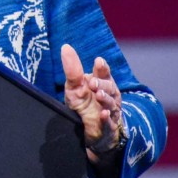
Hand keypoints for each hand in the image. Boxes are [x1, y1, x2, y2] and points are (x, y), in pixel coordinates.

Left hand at [61, 43, 123, 159]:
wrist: (89, 130)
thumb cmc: (83, 103)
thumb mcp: (75, 86)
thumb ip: (72, 69)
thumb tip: (65, 47)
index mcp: (101, 82)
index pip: (104, 72)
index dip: (102, 67)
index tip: (98, 61)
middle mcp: (109, 95)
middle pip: (109, 86)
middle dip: (102, 84)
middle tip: (93, 83)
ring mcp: (110, 111)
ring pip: (111, 103)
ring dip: (105, 99)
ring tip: (98, 95)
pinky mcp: (108, 127)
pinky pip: (109, 122)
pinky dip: (107, 119)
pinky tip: (103, 114)